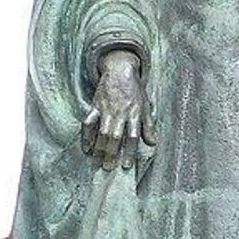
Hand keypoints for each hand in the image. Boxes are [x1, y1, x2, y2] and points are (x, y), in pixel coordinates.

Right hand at [82, 49, 152, 169]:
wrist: (120, 71)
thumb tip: (153, 142)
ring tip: (98, 162)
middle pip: (115, 136)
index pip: (133, 136)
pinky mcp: (95, 106)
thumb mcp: (146, 106)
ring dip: (99, 148)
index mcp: (134, 114)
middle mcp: (120, 113)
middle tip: (108, 168)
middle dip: (111, 153)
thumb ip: (148, 125)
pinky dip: (86, 136)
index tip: (126, 166)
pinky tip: (86, 148)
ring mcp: (107, 109)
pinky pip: (88, 122)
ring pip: (102, 132)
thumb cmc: (135, 90)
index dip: (130, 152)